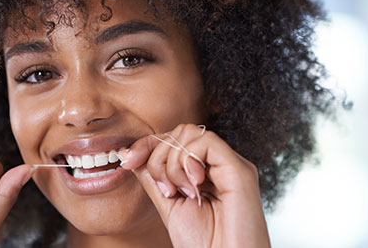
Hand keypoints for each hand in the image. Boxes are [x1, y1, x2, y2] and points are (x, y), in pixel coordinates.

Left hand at [120, 124, 270, 247]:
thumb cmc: (205, 245)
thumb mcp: (169, 207)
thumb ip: (156, 179)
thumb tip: (133, 155)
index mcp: (207, 172)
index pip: (176, 140)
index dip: (148, 145)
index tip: (127, 161)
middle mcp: (222, 165)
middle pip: (181, 131)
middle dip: (158, 154)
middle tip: (165, 189)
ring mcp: (232, 165)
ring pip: (190, 133)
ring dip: (172, 162)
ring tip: (180, 192)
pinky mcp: (240, 170)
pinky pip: (206, 142)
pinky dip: (187, 161)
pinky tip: (193, 186)